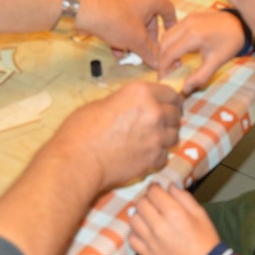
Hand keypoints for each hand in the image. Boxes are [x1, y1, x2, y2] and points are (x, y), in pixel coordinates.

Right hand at [54, 82, 182, 189]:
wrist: (78, 162)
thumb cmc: (80, 130)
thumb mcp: (101, 104)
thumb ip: (124, 102)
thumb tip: (132, 105)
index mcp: (141, 93)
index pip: (170, 92)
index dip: (169, 99)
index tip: (168, 104)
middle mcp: (154, 112)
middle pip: (176, 114)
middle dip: (169, 117)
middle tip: (159, 123)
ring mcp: (157, 137)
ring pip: (174, 135)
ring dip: (165, 136)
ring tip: (151, 140)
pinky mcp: (155, 159)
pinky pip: (165, 155)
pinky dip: (157, 155)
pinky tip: (144, 155)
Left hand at [78, 0, 177, 68]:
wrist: (82, 11)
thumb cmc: (116, 20)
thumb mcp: (136, 40)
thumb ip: (150, 52)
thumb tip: (159, 63)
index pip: (169, 10)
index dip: (172, 26)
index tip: (169, 39)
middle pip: (151, 19)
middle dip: (149, 39)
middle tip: (148, 53)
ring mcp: (123, 0)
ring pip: (135, 23)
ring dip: (134, 40)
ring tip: (130, 55)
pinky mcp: (110, 6)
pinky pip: (122, 22)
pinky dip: (122, 36)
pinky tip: (116, 51)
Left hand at [129, 183, 220, 254]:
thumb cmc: (206, 240)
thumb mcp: (200, 214)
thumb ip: (184, 197)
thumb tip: (169, 186)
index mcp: (173, 212)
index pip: (153, 192)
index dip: (154, 187)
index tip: (157, 188)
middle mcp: (158, 225)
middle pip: (141, 204)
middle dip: (147, 199)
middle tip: (154, 202)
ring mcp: (150, 241)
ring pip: (133, 220)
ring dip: (139, 215)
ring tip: (148, 216)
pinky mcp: (147, 254)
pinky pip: (132, 239)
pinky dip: (135, 233)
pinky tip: (144, 231)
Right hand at [159, 11, 245, 94]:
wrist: (240, 24)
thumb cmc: (230, 43)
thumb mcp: (216, 62)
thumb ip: (200, 77)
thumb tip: (184, 89)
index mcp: (193, 36)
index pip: (169, 53)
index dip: (163, 68)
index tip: (164, 79)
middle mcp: (187, 24)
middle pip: (163, 43)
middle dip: (162, 59)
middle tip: (167, 73)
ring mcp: (187, 19)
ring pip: (166, 35)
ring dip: (165, 50)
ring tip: (174, 64)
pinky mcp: (189, 17)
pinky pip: (173, 30)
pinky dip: (170, 42)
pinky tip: (179, 52)